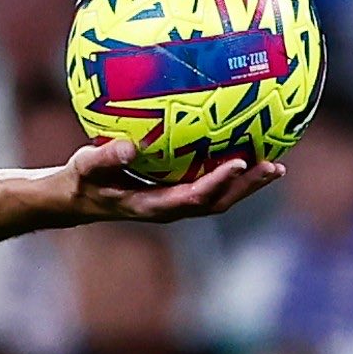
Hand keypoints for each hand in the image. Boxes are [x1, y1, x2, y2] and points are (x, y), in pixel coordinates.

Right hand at [50, 139, 282, 223]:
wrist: (77, 198)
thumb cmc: (81, 180)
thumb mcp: (85, 167)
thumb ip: (106, 157)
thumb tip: (131, 145)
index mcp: (152, 206)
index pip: (194, 197)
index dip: (219, 182)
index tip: (241, 162)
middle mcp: (170, 208)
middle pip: (218, 203)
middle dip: (246, 187)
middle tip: (274, 167)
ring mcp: (175, 203)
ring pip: (219, 198)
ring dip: (247, 185)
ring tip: (274, 167)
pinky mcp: (176, 194)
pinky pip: (210, 187)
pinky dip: (231, 176)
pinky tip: (246, 156)